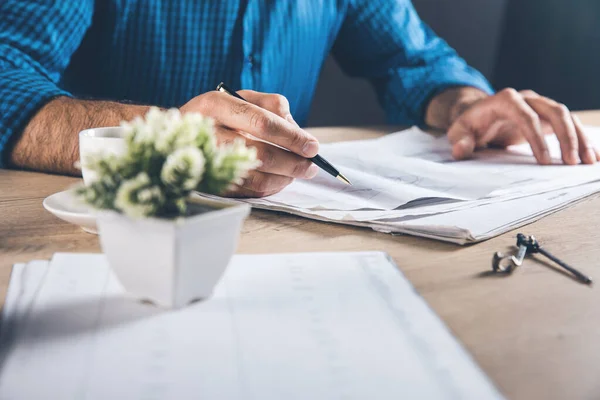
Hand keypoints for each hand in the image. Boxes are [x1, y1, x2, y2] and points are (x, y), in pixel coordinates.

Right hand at [180, 90, 319, 196]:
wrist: (175, 135)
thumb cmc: (217, 115)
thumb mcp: (241, 97)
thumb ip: (271, 105)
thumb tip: (296, 128)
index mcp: (215, 104)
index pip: (261, 122)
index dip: (291, 136)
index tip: (312, 146)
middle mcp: (207, 133)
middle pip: (260, 153)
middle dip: (292, 162)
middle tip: (311, 166)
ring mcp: (206, 161)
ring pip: (255, 176)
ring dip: (284, 178)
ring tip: (297, 172)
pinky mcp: (209, 183)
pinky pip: (247, 191)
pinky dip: (270, 187)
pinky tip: (280, 179)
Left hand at [446, 88, 599, 164]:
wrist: (477, 114)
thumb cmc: (469, 124)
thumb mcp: (458, 132)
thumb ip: (459, 140)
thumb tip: (461, 149)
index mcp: (505, 100)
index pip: (526, 116)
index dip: (537, 138)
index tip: (544, 161)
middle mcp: (527, 99)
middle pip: (554, 111)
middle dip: (566, 137)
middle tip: (571, 163)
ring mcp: (540, 105)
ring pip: (566, 116)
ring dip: (579, 138)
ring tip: (587, 162)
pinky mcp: (547, 115)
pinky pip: (569, 123)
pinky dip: (581, 137)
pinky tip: (592, 154)